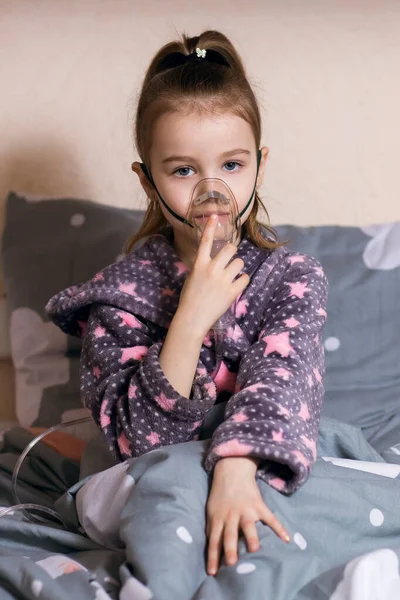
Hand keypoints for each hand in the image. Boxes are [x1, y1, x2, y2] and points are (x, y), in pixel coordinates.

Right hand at [177, 214, 249, 338]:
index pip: (205, 241)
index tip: (215, 215)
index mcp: (199, 264)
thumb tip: (215, 262)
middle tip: (230, 260)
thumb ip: (203, 267)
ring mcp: (223, 280)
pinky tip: (235, 286)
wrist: (192, 319)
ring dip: (238, 267)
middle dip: (232, 252)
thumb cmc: (189, 299)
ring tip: (231, 276)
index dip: (211, 227)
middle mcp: (212, 269)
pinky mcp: (232, 291)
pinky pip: (245, 278)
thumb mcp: (192, 278)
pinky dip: (242, 281)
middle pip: (230, 249)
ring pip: (240, 263)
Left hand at [206, 457, 289, 575]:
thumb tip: (213, 549)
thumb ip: (213, 528)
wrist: (232, 471)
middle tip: (231, 563)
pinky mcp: (259, 505)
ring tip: (254, 550)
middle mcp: (231, 516)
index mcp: (218, 518)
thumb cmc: (220, 495)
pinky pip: (270, 518)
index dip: (213, 556)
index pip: (214, 540)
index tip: (213, 572)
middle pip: (230, 534)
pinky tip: (286, 539)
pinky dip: (279, 527)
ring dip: (251, 537)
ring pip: (249, 526)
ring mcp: (246, 510)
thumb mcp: (211, 510)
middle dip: (230, 548)